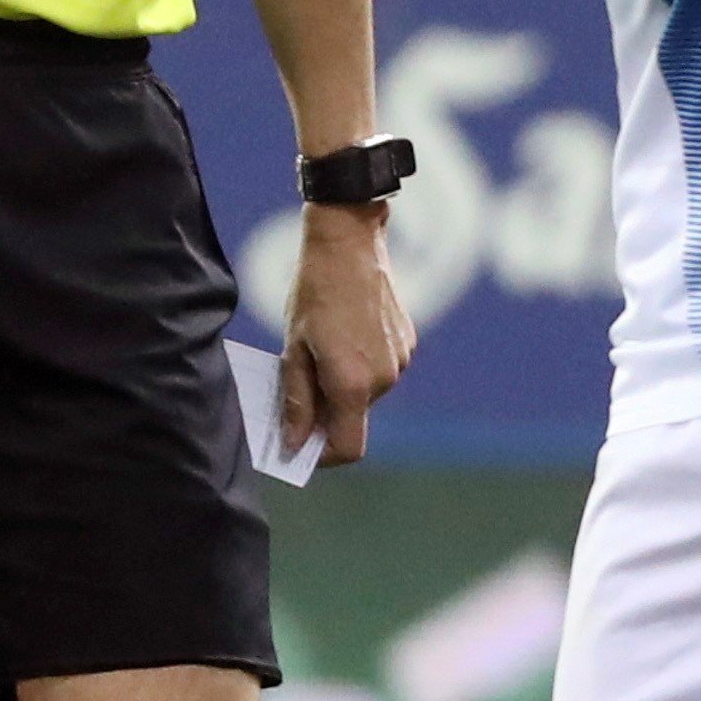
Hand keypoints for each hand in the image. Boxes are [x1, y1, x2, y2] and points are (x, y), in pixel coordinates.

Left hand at [279, 201, 414, 467]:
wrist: (350, 243)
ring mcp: (401, 361)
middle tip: (297, 381)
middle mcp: (384, 379)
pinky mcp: (408, 343)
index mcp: (353, 384)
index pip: (348, 448)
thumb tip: (295, 443)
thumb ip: (296, 400)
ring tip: (319, 347)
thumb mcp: (293, 347)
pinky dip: (359, 364)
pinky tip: (342, 331)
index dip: (323, 456)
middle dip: (325, 412)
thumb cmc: (314, 293)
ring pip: (366, 393)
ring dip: (342, 384)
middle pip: (353, 418)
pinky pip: (380, 369)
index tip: (300, 445)